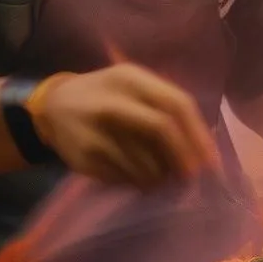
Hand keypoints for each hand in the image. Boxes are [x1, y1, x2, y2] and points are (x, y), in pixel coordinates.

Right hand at [29, 64, 219, 188]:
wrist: (52, 107)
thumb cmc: (106, 95)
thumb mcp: (133, 85)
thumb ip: (165, 105)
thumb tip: (202, 146)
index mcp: (130, 78)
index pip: (175, 103)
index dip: (198, 133)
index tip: (211, 159)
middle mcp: (112, 101)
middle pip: (161, 130)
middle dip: (183, 157)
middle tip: (192, 176)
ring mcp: (96, 131)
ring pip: (144, 161)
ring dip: (162, 175)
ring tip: (165, 177)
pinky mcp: (85, 157)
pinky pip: (125, 177)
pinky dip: (140, 182)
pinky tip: (140, 178)